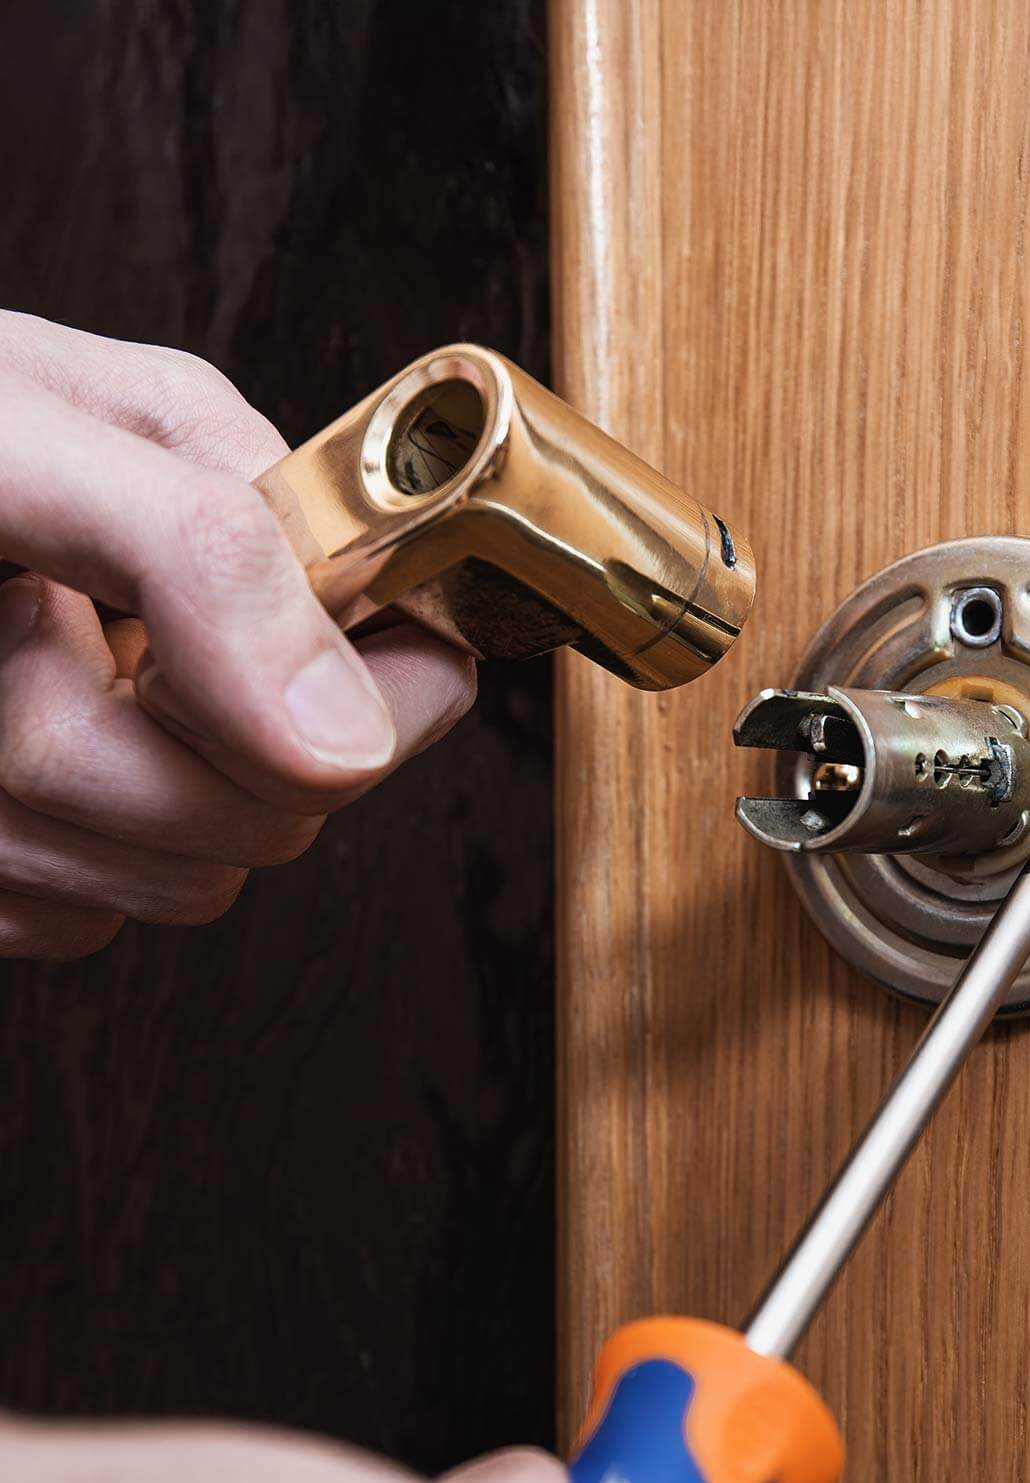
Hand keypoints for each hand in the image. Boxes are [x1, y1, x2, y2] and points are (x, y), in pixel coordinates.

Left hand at [0, 313, 477, 958]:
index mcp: (234, 515)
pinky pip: (78, 922)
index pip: (411, 660)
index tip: (199, 671)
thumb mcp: (8, 436)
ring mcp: (124, 753)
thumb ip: (203, 557)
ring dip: (44, 817)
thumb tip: (348, 738)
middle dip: (141, 757)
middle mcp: (199, 642)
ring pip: (184, 880)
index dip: (350, 697)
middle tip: (24, 650)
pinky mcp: (44, 848)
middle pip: (294, 799)